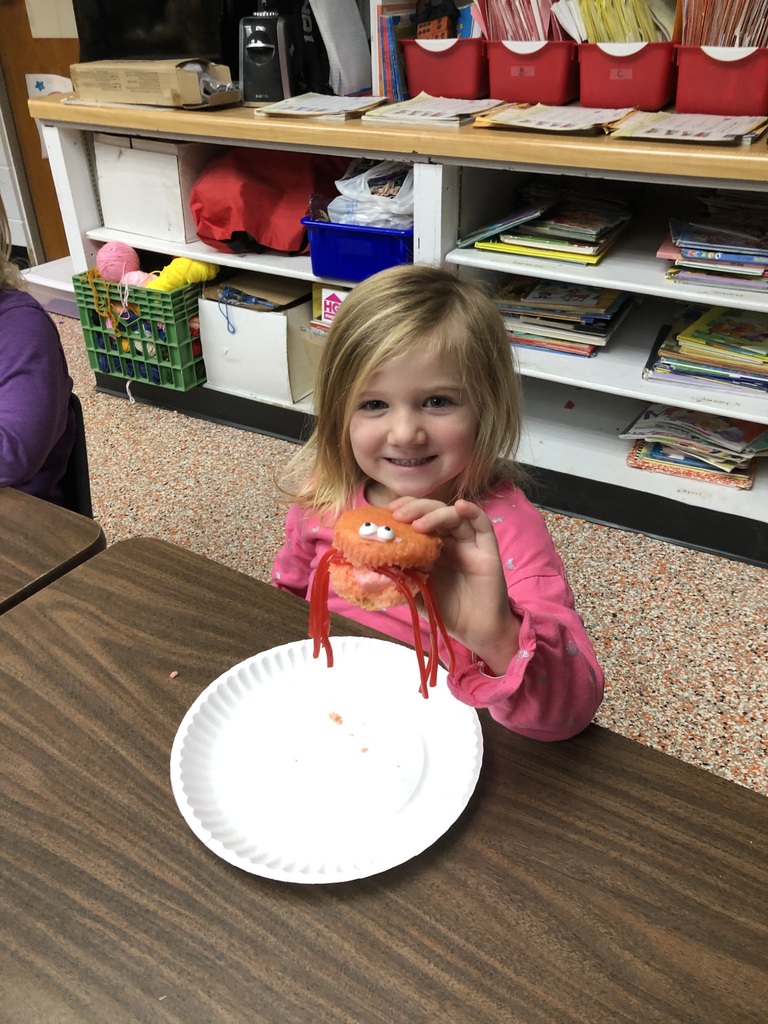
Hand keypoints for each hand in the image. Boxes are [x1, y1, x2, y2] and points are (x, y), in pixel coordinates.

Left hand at [390, 496, 520, 674]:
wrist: (475, 631)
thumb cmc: (445, 611)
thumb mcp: (415, 592)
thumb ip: (398, 578)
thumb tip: (371, 566)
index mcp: (431, 547)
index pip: (417, 518)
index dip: (403, 509)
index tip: (386, 511)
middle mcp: (449, 540)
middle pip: (433, 511)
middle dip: (414, 508)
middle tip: (397, 515)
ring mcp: (469, 543)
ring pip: (454, 515)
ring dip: (435, 514)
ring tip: (418, 525)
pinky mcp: (487, 550)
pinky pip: (482, 525)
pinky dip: (471, 511)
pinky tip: (459, 507)